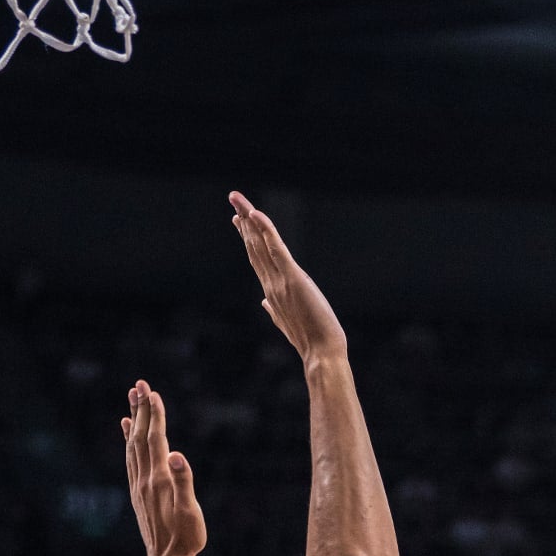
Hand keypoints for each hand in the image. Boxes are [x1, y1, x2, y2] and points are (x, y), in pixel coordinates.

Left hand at [120, 381, 205, 555]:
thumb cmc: (185, 538)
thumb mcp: (190, 511)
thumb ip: (184, 482)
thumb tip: (178, 455)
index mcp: (160, 479)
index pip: (156, 439)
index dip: (155, 415)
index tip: (152, 391)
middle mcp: (146, 478)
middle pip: (141, 437)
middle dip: (141, 409)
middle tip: (139, 383)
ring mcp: (139, 485)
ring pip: (133, 445)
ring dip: (134, 420)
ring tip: (132, 399)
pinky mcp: (137, 492)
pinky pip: (130, 459)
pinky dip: (128, 440)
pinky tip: (128, 430)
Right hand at [231, 190, 345, 360]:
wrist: (321, 355)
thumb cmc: (309, 340)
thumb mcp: (287, 322)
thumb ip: (273, 309)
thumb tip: (263, 303)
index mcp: (271, 291)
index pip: (256, 258)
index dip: (247, 237)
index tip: (240, 220)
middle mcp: (270, 284)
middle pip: (253, 247)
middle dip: (244, 221)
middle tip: (234, 200)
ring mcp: (279, 281)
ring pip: (260, 245)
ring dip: (249, 220)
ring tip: (238, 201)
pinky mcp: (293, 279)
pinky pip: (276, 250)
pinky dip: (266, 230)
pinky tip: (256, 215)